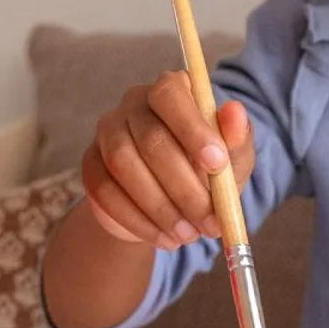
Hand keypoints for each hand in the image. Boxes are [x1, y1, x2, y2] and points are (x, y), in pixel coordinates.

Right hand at [81, 71, 254, 251]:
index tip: (217, 165)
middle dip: (184, 186)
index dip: (193, 129)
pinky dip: (138, 220)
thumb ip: (237, 137)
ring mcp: (107, 132)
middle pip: (150, 138)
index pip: (171, 94)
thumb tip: (235, 111)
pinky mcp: (91, 164)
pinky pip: (105, 191)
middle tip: (209, 221)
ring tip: (188, 234)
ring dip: (160, 207)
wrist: (174, 202)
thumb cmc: (208, 170)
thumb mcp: (233, 158)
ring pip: (124, 165)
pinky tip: (164, 238)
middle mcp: (134, 103)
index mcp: (171, 89)